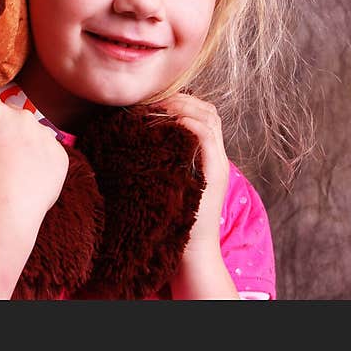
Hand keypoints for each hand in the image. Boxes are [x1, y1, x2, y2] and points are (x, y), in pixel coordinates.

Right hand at [0, 87, 68, 215]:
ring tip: (11, 169)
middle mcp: (21, 115)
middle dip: (1, 129)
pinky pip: (51, 154)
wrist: (4, 209)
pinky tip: (29, 180)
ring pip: (32, 133)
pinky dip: (42, 163)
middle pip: (9, 115)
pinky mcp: (60, 155)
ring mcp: (44, 135)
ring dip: (24, 145)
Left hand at [159, 93, 238, 298]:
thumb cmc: (173, 218)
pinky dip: (189, 124)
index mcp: (207, 155)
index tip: (153, 100)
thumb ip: (161, 161)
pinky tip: (169, 124)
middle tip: (153, 100)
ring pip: (209, 118)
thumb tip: (133, 140)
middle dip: (180, 99)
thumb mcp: (168, 181)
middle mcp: (216, 156)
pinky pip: (206, 137)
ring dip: (182, 107)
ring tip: (158, 108)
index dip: (180, 101)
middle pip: (208, 110)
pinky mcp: (214, 173)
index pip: (202, 114)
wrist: (192, 251)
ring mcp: (217, 163)